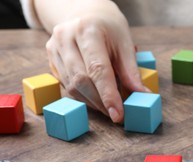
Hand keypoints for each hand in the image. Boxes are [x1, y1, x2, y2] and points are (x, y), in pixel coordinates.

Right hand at [45, 1, 148, 122]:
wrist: (88, 15)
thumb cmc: (110, 29)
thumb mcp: (125, 44)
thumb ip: (131, 71)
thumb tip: (142, 95)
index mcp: (88, 30)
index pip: (97, 69)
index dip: (108, 95)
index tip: (118, 115)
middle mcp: (65, 37)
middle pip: (81, 80)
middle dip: (100, 102)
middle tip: (116, 114)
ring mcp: (54, 47)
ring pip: (71, 87)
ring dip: (92, 102)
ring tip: (108, 106)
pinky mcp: (50, 58)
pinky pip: (66, 85)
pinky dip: (83, 96)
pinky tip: (95, 97)